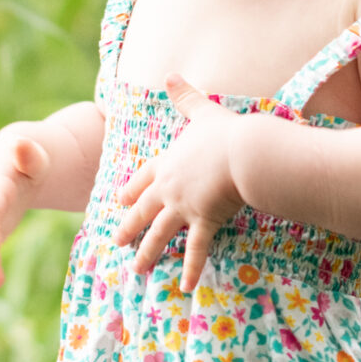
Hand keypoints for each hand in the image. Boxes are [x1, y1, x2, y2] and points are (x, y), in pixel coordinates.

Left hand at [115, 74, 244, 292]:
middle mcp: (169, 188)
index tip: (119, 199)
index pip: (143, 177)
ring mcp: (183, 207)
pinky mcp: (203, 221)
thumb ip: (185, 96)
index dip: (131, 188)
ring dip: (148, 252)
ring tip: (137, 269)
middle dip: (129, 226)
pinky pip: (195, 250)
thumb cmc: (226, 132)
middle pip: (143, 210)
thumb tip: (170, 74)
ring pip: (159, 234)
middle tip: (116, 241)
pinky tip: (185, 287)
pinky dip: (190, 269)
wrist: (244, 153)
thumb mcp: (202, 112)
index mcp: (168, 163)